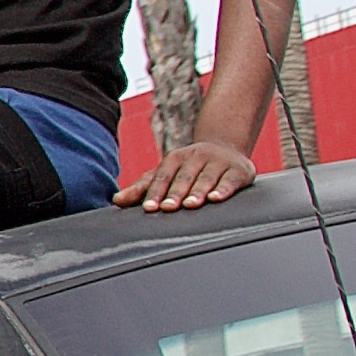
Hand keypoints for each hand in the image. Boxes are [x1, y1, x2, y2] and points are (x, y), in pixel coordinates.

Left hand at [123, 139, 256, 213]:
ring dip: (198, 191)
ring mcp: (219, 162)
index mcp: (175, 158)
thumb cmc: (188, 168)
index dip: (156, 192)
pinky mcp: (239, 170)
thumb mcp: (165, 174)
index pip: (163, 176)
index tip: (150, 207)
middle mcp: (197, 157)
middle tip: (168, 208)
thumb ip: (141, 188)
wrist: (225, 148)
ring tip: (191, 205)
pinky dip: (224, 189)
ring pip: (206, 178)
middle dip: (176, 193)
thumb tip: (116, 200)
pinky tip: (216, 198)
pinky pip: (231, 180)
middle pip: (184, 177)